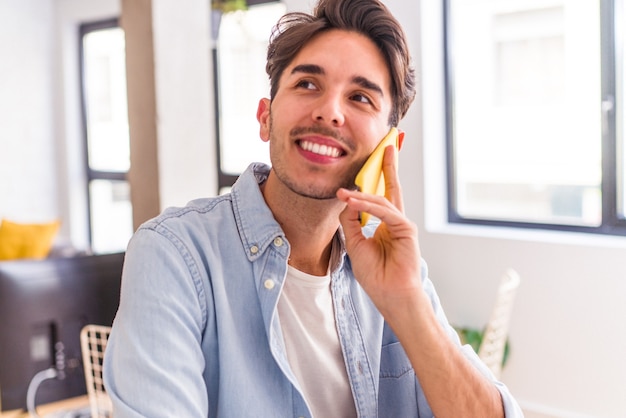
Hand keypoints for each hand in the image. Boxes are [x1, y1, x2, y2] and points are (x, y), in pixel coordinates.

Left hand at [336, 145, 422, 317]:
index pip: (380, 196)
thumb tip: (346, 199)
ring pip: (382, 200)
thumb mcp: (355, 243)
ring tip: (342, 192)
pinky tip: (353, 201)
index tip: (372, 160)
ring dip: (361, 194)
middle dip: (388, 165)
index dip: (375, 178)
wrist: (390, 295)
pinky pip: (385, 212)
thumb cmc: (375, 275)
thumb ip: (351, 220)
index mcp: (385, 224)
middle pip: (390, 187)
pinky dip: (368, 206)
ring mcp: (402, 224)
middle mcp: (395, 221)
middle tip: (387, 144)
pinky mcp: (406, 229)